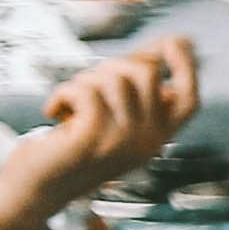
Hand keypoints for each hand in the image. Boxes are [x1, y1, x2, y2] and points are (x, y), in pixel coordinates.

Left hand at [0, 38, 197, 229]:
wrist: (40, 188)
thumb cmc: (72, 146)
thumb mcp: (114, 118)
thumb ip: (137, 87)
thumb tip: (170, 45)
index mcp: (158, 137)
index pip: (188, 99)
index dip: (187, 67)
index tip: (176, 41)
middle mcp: (148, 141)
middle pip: (147, 73)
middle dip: (114, 63)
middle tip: (89, 81)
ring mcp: (124, 140)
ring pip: (113, 78)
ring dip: (83, 81)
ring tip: (71, 103)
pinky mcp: (94, 137)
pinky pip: (85, 91)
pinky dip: (64, 93)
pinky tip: (55, 112)